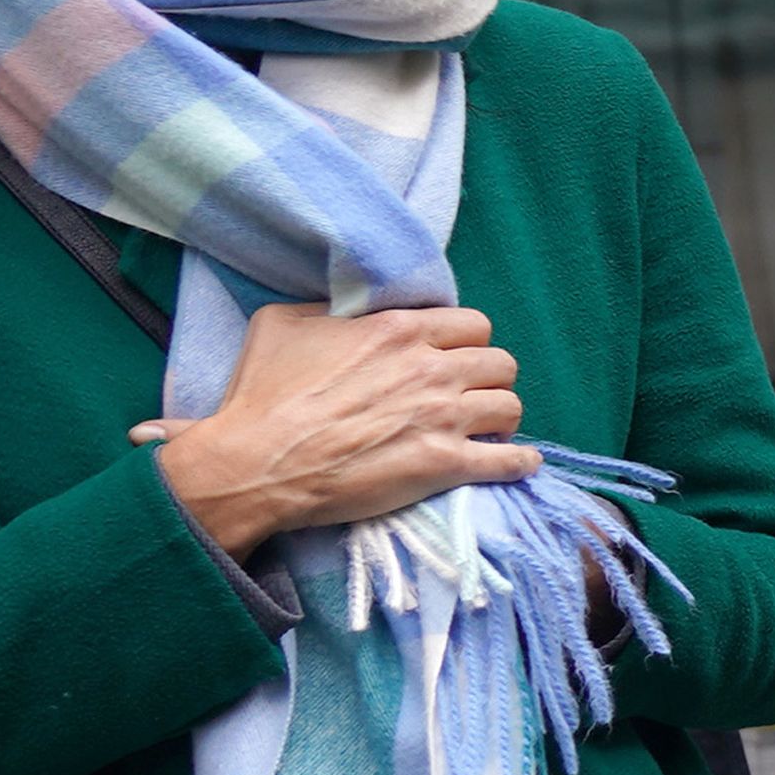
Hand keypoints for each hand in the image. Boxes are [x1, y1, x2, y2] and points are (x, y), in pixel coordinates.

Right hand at [132, 305, 536, 553]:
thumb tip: (344, 311)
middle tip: (471, 395)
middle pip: (501, 362)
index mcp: (399, 330)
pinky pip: (508, 459)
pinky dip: (519, 461)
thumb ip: (327, 310)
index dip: (467, 342)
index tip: (454, 358)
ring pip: (511, 405)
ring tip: (489, 428)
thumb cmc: (262, 394)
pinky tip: (519, 462)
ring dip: (503, 417)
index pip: (473, 324)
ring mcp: (442, 417)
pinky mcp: (443, 464)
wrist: (255, 462)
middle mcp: (432, 368)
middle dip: (490, 378)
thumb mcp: (283, 325)